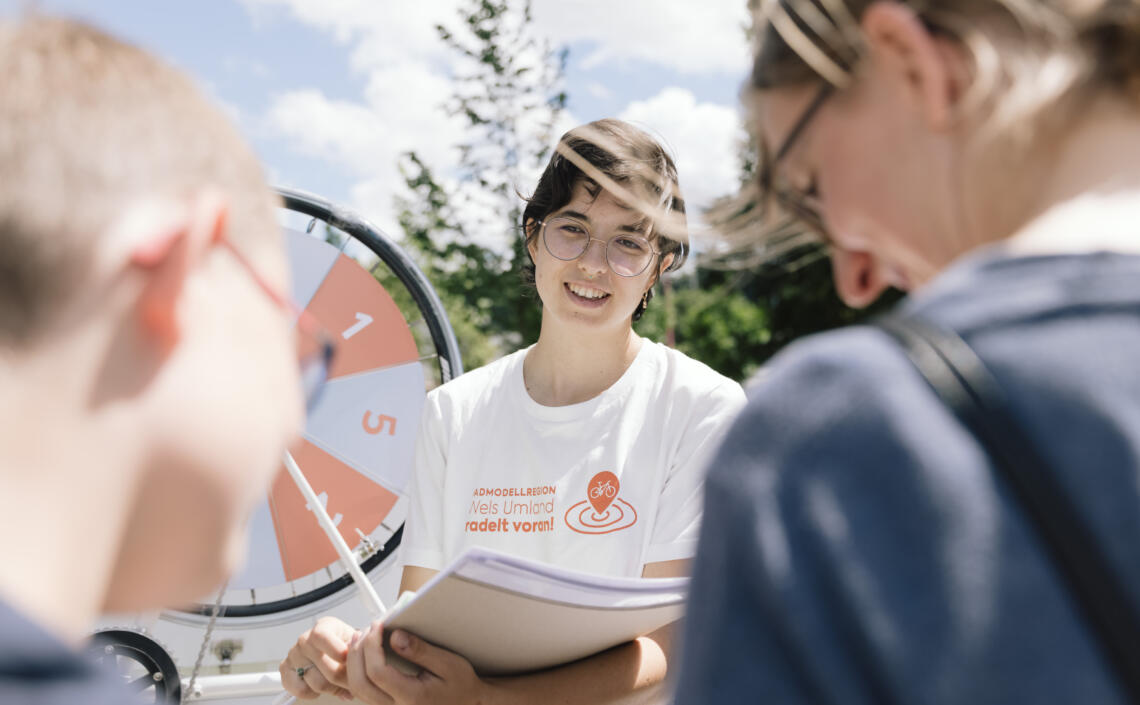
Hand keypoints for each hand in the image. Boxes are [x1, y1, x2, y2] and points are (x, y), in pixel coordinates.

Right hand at [279, 616, 357, 700]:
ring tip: (340, 684)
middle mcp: (305, 639)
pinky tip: (322, 686)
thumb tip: (354, 666)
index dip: (336, 649)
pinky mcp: (285, 671)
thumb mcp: (354, 643)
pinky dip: (314, 693)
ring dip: (333, 688)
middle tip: (354, 683)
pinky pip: (301, 690)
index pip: (321, 636)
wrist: (333, 653)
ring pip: (317, 682)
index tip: (347, 659)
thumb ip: (355, 652)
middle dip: (344, 679)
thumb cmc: (345, 647)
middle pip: (325, 667)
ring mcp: (294, 655)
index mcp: (323, 627)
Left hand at [345, 620, 488, 704]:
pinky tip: (364, 654)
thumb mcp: (448, 663)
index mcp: (411, 697)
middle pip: (360, 682)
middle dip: (358, 651)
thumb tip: (395, 637)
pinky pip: (362, 690)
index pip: (377, 672)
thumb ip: (421, 651)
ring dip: (353, 661)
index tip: (378, 625)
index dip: (372, 645)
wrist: (465, 702)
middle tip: (368, 629)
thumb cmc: (460, 684)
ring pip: (357, 689)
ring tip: (361, 638)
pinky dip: (357, 670)